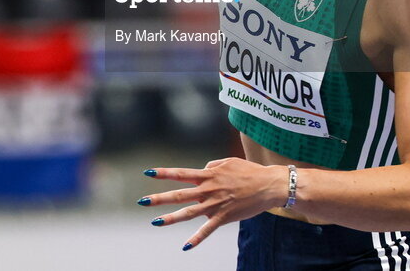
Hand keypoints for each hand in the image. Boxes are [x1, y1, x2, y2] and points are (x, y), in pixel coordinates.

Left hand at [139, 158, 287, 250]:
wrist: (268, 185)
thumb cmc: (248, 171)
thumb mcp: (228, 162)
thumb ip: (212, 165)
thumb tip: (201, 169)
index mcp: (208, 175)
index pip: (181, 173)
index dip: (164, 173)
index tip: (148, 173)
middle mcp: (208, 190)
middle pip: (179, 195)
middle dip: (159, 198)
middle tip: (142, 201)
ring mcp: (214, 205)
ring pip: (188, 213)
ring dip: (171, 218)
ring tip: (155, 222)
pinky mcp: (224, 217)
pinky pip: (207, 230)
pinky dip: (196, 239)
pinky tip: (185, 246)